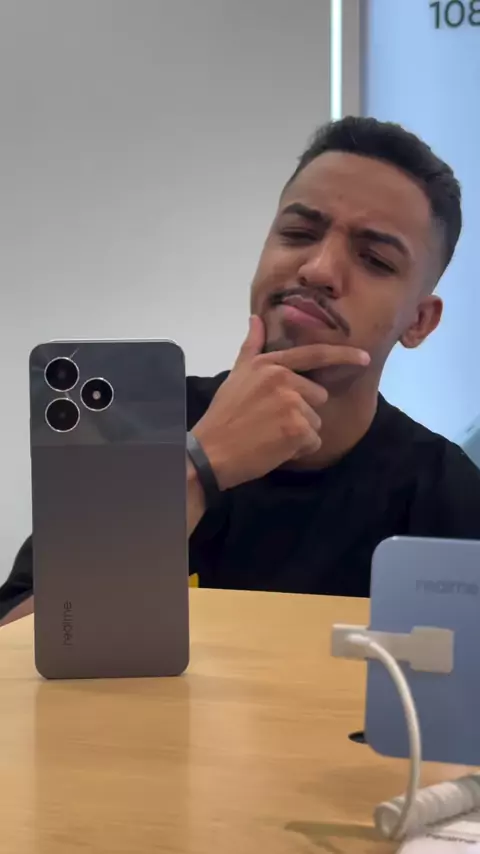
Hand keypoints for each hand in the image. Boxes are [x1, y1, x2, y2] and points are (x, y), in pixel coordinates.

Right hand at [193, 316, 369, 489]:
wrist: (211, 451)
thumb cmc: (224, 415)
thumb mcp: (236, 375)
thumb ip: (251, 347)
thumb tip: (256, 319)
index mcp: (270, 364)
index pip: (314, 355)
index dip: (343, 355)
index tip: (364, 357)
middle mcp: (283, 379)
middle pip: (317, 396)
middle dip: (302, 412)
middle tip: (273, 422)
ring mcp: (291, 403)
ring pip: (315, 421)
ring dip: (299, 433)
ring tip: (271, 436)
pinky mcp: (297, 429)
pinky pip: (313, 441)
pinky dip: (298, 450)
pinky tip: (275, 449)